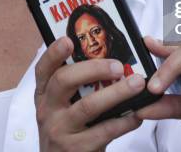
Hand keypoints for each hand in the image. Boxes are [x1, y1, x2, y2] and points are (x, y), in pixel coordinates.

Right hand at [34, 37, 145, 151]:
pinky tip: (137, 115)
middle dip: (94, 68)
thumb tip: (109, 59)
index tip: (69, 40)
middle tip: (118, 65)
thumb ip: (77, 86)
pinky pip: (104, 130)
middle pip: (64, 81)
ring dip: (116, 93)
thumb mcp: (63, 107)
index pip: (43, 69)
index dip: (54, 53)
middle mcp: (48, 110)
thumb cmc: (69, 130)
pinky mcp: (76, 148)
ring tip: (137, 83)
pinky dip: (124, 121)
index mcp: (45, 95)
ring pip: (88, 106)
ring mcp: (60, 130)